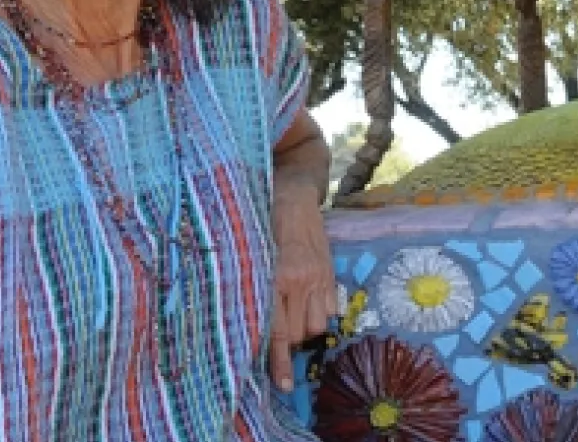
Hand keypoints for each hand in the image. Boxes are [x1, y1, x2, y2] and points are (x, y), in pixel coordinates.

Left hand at [268, 188, 333, 392]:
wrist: (292, 191)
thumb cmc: (259, 221)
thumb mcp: (247, 254)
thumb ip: (252, 287)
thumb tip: (249, 326)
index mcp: (275, 278)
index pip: (277, 331)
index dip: (279, 361)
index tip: (283, 385)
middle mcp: (299, 280)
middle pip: (298, 334)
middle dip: (288, 341)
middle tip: (276, 333)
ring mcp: (319, 277)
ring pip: (316, 325)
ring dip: (304, 328)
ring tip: (291, 313)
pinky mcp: (330, 272)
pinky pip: (330, 309)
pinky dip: (319, 312)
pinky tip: (306, 301)